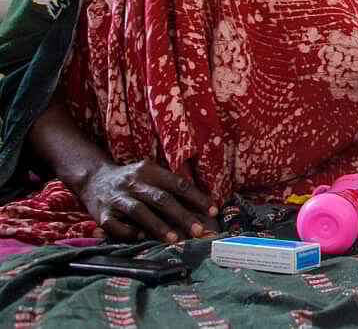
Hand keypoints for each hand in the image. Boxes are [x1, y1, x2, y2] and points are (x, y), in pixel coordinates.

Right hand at [73, 159, 217, 242]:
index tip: (213, 211)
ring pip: (140, 212)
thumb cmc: (133, 181)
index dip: (197, 198)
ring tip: (175, 239)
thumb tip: (201, 209)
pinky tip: (143, 237)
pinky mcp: (102, 214)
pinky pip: (117, 226)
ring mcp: (117, 198)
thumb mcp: (151, 176)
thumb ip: (171, 189)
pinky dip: (130, 232)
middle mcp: (133, 182)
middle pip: (161, 199)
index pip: (178, 184)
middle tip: (198, 230)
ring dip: (159, 226)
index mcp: (149, 171)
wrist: (94, 178)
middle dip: (182, 215)